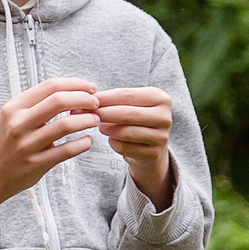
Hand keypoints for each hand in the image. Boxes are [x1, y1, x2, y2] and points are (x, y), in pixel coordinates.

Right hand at [0, 76, 100, 235]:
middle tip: (95, 104)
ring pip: (66, 125)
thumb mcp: (12, 119)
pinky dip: (83, 144)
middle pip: (59, 101)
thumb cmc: (4, 145)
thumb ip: (37, 107)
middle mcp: (18, 123)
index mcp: (14, 107)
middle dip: (85, 99)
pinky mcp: (36, 164)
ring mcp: (27, 144)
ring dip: (87, 120)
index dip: (75, 84)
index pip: (50, 86)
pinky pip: (67, 150)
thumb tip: (72, 96)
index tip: (90, 88)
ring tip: (94, 121)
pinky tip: (86, 141)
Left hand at [95, 86, 176, 209]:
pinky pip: (123, 147)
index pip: (126, 94)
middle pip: (126, 114)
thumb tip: (83, 99)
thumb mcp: (128, 104)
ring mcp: (161, 137)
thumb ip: (110, 100)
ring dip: (106, 128)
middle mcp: (165, 117)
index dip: (103, 97)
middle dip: (101, 114)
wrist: (150, 145)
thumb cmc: (134, 118)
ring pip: (124, 132)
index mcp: (160, 98)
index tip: (84, 100)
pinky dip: (112, 142)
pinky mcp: (153, 154)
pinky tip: (112, 138)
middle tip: (83, 114)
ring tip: (99, 125)